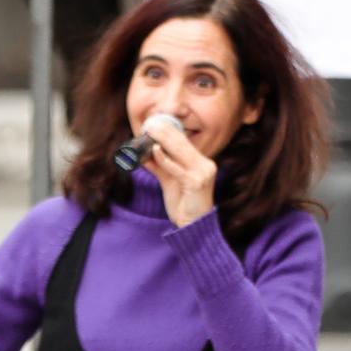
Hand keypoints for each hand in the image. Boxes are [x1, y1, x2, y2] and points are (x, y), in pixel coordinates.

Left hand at [148, 115, 221, 229]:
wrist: (194, 226)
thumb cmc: (184, 205)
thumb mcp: (170, 182)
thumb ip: (160, 168)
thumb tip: (144, 156)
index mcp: (202, 164)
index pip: (185, 143)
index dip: (170, 132)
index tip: (155, 123)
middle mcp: (205, 165)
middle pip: (183, 144)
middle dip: (165, 131)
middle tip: (150, 123)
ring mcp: (203, 173)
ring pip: (180, 151)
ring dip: (163, 140)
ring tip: (150, 131)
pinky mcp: (196, 183)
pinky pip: (177, 168)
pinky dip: (164, 159)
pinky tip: (155, 151)